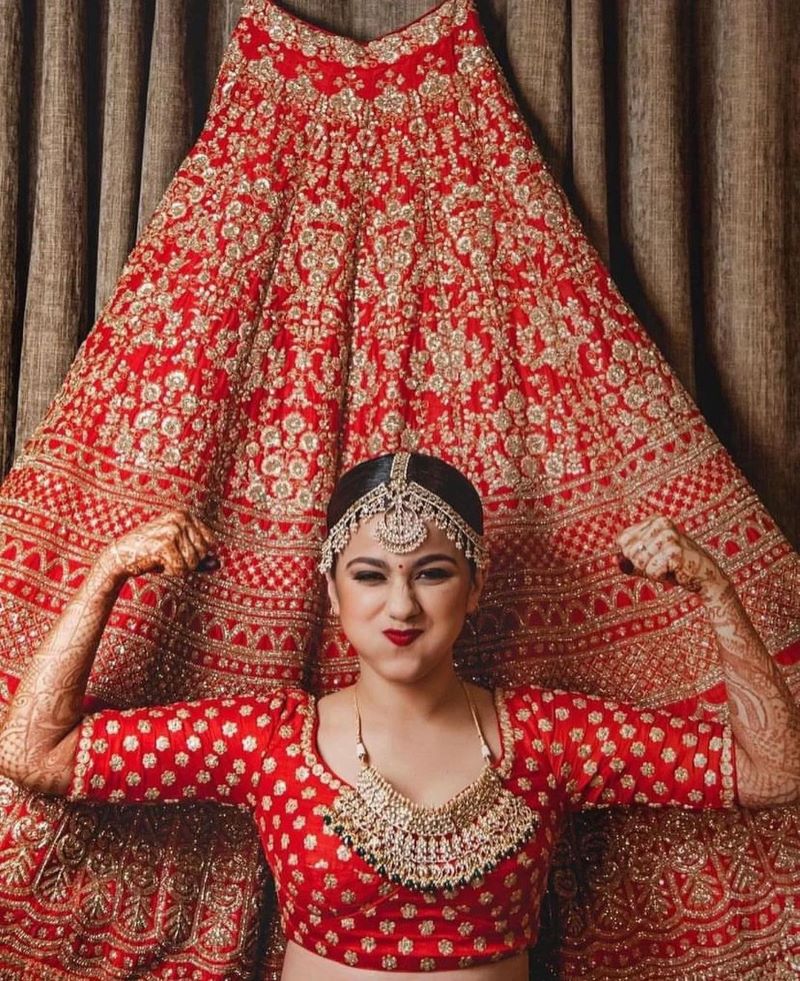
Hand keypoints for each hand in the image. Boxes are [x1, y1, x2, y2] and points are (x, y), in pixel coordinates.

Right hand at [93, 510, 217, 582]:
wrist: (119, 557)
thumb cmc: (150, 555)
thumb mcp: (178, 552)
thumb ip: (199, 558)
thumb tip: (219, 564)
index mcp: (185, 514)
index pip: (211, 542)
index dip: (196, 554)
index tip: (176, 551)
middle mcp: (181, 517)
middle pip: (203, 552)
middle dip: (187, 562)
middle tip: (166, 556)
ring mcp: (173, 529)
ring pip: (193, 562)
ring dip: (178, 568)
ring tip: (161, 559)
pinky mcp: (165, 543)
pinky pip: (181, 569)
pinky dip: (170, 572)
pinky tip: (156, 563)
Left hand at [617, 515, 727, 595]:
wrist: (705, 577)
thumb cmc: (676, 568)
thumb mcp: (649, 562)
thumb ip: (630, 561)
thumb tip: (615, 559)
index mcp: (654, 520)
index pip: (622, 540)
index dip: (632, 556)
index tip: (653, 557)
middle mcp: (661, 523)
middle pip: (629, 552)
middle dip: (643, 565)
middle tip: (663, 564)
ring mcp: (669, 536)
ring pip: (639, 562)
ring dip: (652, 572)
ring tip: (670, 567)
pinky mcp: (674, 551)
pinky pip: (651, 571)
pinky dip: (660, 577)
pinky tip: (676, 571)